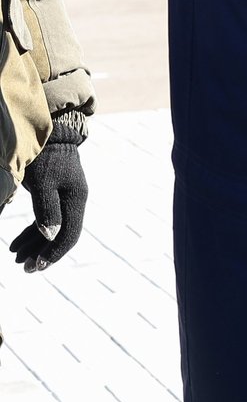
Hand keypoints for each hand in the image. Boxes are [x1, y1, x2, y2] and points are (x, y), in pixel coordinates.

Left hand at [9, 123, 87, 272]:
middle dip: (42, 253)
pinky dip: (33, 232)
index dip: (53, 252)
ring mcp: (66, 196)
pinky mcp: (56, 192)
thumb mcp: (42, 183)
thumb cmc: (44, 158)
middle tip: (23, 268)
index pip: (69, 233)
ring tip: (15, 257)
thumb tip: (51, 236)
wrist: (49, 133)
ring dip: (35, 244)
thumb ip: (47, 210)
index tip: (36, 266)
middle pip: (61, 234)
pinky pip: (47, 218)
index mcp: (75, 199)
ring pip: (53, 228)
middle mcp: (74, 200)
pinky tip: (18, 242)